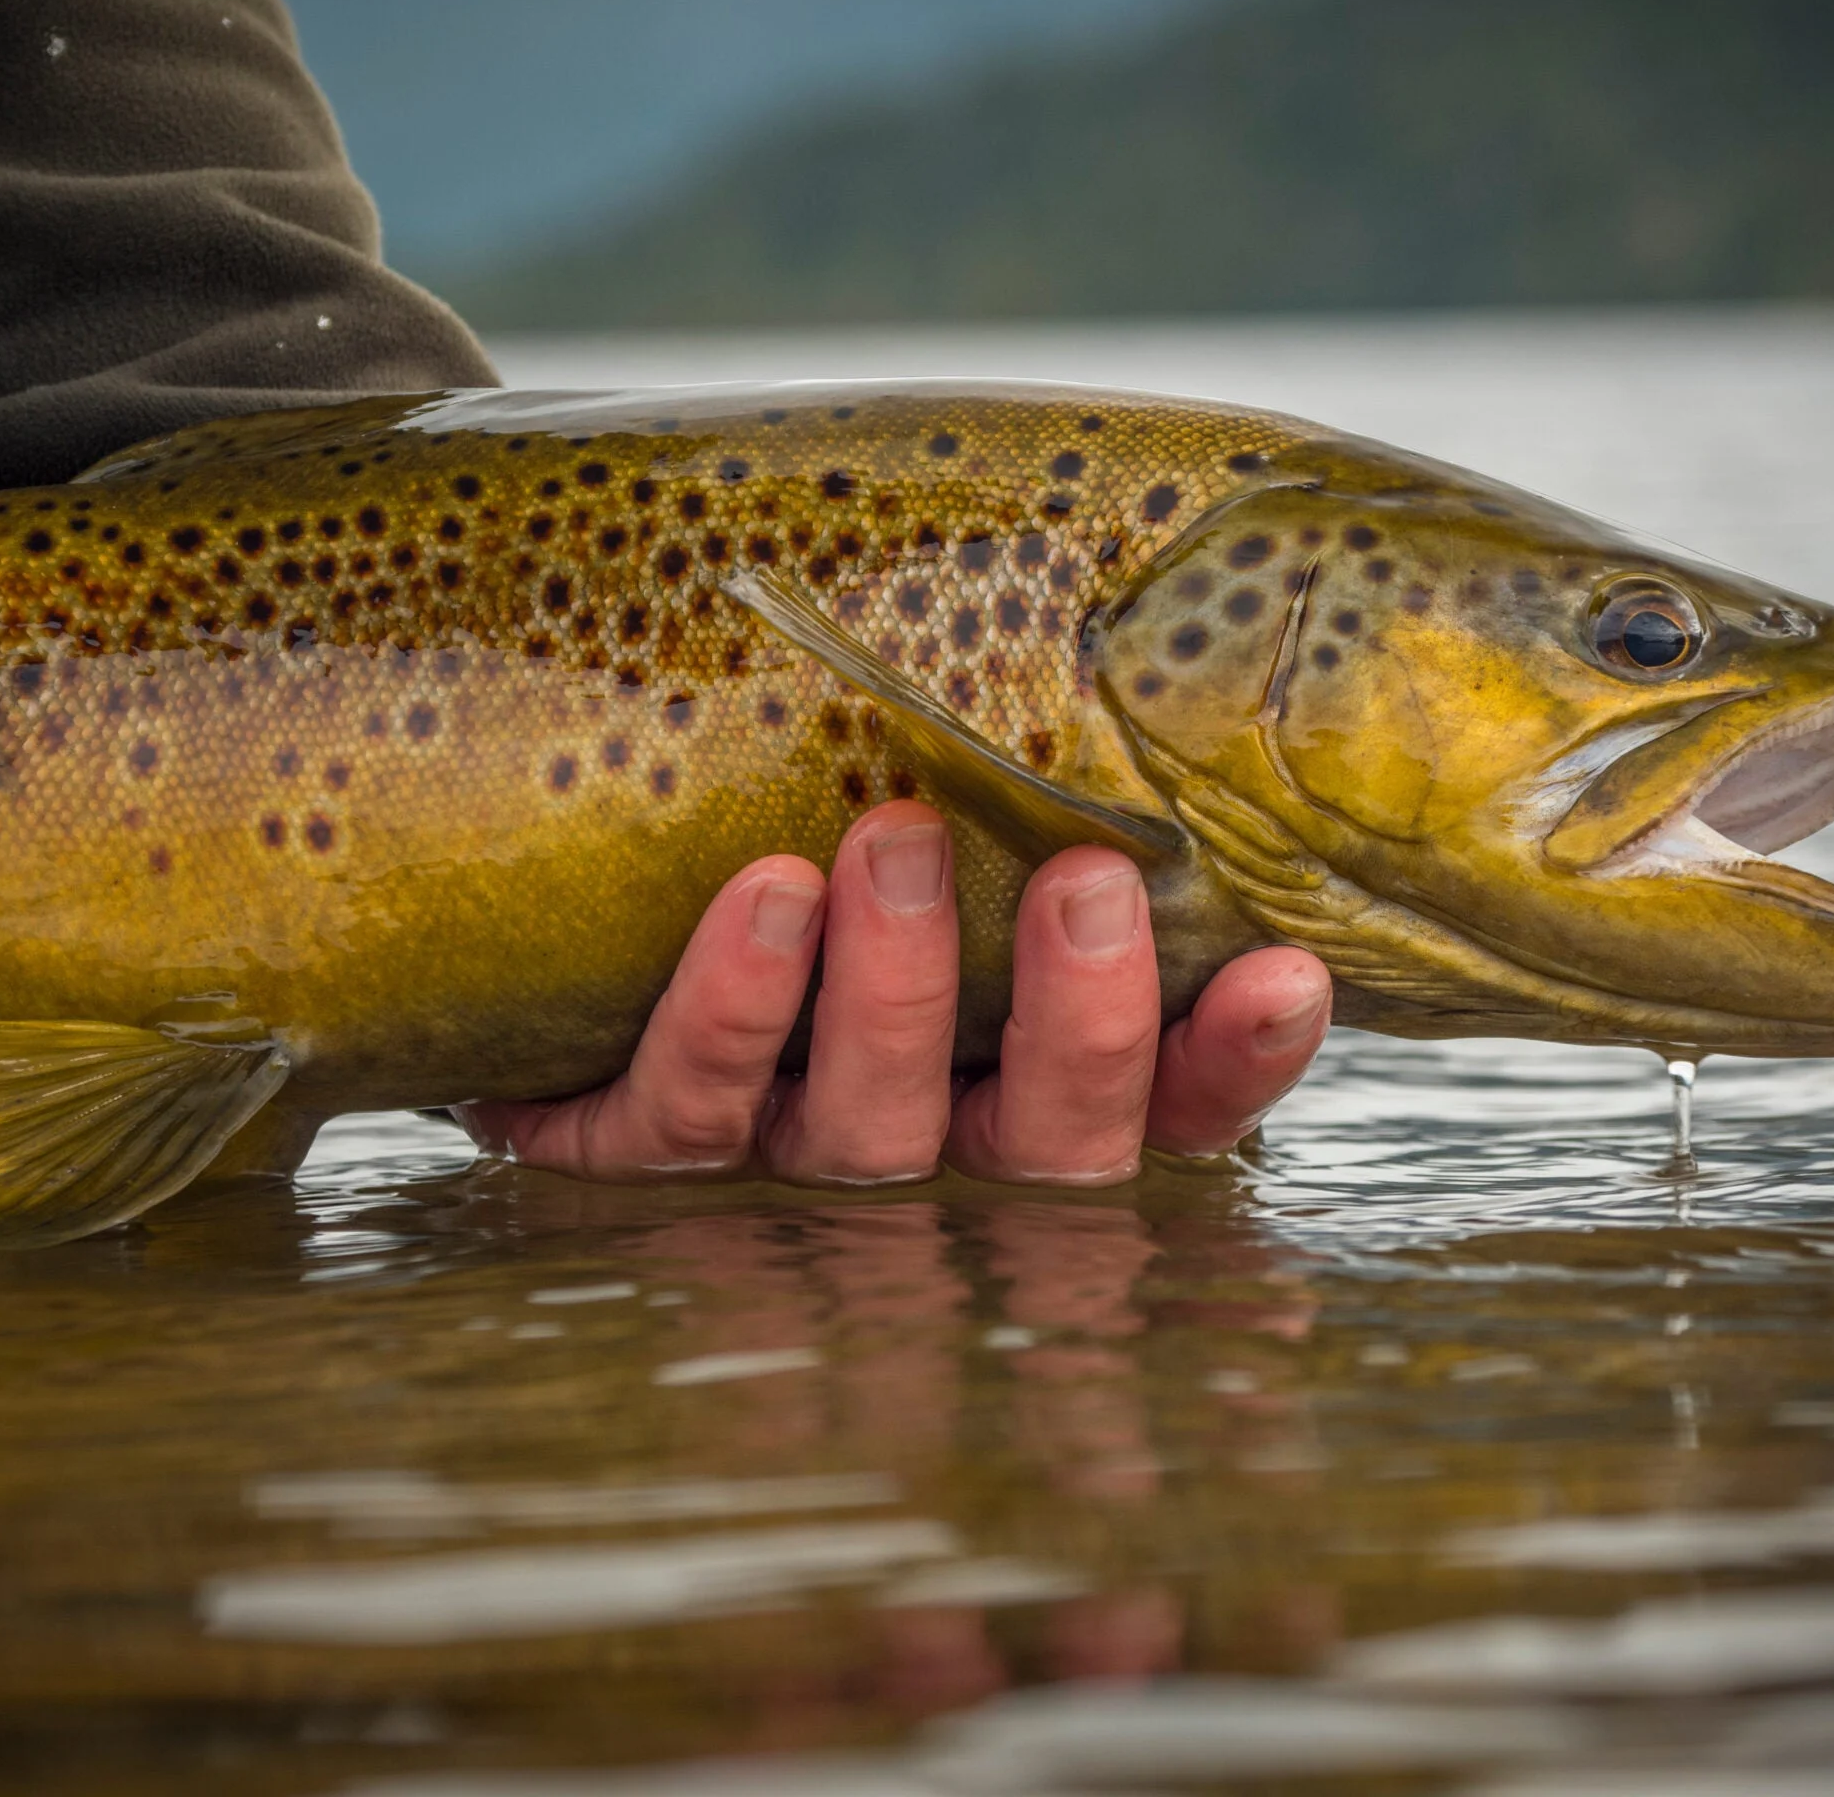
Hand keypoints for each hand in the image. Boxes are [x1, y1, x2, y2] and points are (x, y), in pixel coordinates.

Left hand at [459, 800, 1331, 1185]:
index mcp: (1018, 1086)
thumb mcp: (928, 821)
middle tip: (1084, 878)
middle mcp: (922, 1151)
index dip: (1232, 1066)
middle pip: (1040, 1154)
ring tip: (893, 843)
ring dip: (897, 999)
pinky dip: (732, 1010)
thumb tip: (1151, 666)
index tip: (1286, 972)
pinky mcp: (627, 1156)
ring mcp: (777, 1166)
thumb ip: (1025, 789)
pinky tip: (766, 897)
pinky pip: (685, 1114)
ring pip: (868, 1141)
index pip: (1166, 1109)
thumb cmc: (788, 838)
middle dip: (1077, 1025)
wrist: (547, 913)